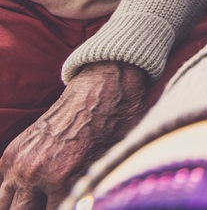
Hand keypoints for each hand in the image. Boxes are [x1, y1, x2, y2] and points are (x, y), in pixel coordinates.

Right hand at [0, 63, 149, 209]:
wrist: (102, 88)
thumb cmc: (116, 124)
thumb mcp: (113, 162)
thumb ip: (92, 190)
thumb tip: (84, 203)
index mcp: (61, 179)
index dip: (67, 209)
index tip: (72, 204)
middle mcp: (34, 173)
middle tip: (52, 201)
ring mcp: (19, 162)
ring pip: (4, 203)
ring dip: (20, 204)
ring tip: (39, 199)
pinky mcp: (13, 152)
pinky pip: (1, 183)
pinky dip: (11, 190)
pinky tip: (29, 191)